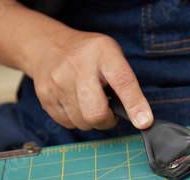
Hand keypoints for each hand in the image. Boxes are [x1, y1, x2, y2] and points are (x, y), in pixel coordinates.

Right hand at [26, 30, 152, 130]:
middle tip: (109, 111)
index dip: (135, 104)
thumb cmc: (89, 56)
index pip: (122, 80)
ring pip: (82, 122)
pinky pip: (68, 123)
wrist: (48, 46)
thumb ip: (127, 84)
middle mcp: (77, 65)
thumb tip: (141, 119)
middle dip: (107, 120)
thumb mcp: (112, 57)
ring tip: (89, 101)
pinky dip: (76, 119)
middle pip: (96, 113)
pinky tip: (75, 102)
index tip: (144, 122)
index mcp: (102, 52)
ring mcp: (57, 81)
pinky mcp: (45, 96)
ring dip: (91, 120)